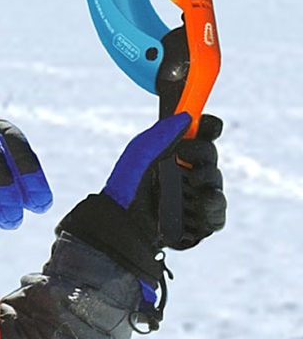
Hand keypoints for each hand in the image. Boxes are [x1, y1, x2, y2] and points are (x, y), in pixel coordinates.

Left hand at [57, 112, 225, 287]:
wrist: (121, 222)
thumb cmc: (127, 185)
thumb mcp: (140, 153)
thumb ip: (162, 132)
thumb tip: (187, 116)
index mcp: (175, 151)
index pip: (200, 134)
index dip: (208, 127)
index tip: (208, 124)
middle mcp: (188, 171)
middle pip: (211, 155)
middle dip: (202, 153)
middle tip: (180, 156)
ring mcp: (196, 196)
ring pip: (216, 182)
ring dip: (207, 178)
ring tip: (189, 181)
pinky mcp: (201, 222)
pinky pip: (218, 213)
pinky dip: (212, 207)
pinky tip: (201, 202)